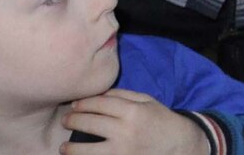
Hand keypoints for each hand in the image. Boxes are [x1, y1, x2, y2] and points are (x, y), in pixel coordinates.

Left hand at [62, 89, 206, 153]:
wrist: (179, 146)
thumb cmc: (162, 120)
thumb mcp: (148, 101)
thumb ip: (124, 95)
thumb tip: (99, 94)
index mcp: (133, 111)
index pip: (100, 104)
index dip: (83, 103)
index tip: (75, 104)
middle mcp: (125, 131)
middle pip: (90, 123)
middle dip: (73, 120)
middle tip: (65, 120)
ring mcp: (121, 151)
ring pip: (87, 150)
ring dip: (71, 148)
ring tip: (64, 147)